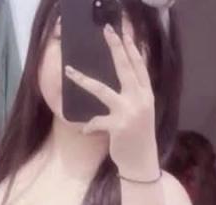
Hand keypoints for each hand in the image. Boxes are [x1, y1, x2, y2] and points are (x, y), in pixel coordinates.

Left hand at [64, 23, 158, 179]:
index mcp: (146, 95)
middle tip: (107, 31)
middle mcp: (140, 100)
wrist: (141, 162)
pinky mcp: (118, 126)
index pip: (139, 66)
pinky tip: (85, 131)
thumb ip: (135, 95)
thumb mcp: (141, 112)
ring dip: (83, 80)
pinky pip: (96, 121)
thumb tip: (123, 79)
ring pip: (102, 90)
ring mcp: (129, 112)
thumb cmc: (138, 136)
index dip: (132, 49)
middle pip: (125, 68)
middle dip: (116, 48)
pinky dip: (88, 126)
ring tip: (69, 71)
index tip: (124, 33)